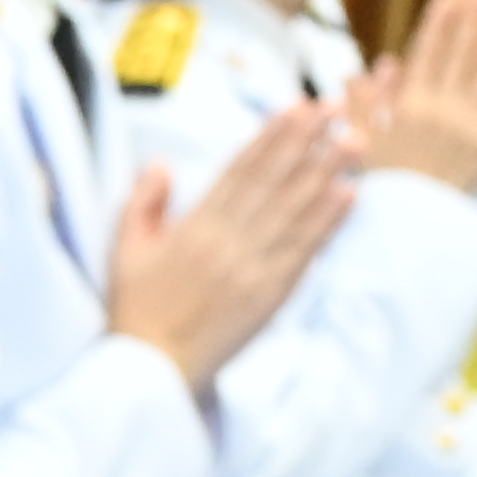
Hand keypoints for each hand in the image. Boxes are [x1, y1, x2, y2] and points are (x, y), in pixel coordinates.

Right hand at [105, 99, 357, 385]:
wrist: (153, 368)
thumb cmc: (136, 311)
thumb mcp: (124, 252)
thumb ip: (142, 204)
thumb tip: (160, 165)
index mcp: (194, 227)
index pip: (240, 171)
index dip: (270, 137)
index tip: (296, 108)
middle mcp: (229, 241)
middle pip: (275, 182)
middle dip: (307, 142)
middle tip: (335, 109)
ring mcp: (253, 268)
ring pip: (295, 211)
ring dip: (327, 173)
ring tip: (353, 141)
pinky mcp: (271, 295)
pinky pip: (304, 252)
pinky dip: (328, 223)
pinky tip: (348, 195)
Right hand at [343, 0, 476, 192]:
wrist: (412, 232)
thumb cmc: (385, 188)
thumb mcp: (366, 143)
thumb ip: (370, 103)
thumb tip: (378, 64)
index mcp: (408, 107)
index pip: (426, 55)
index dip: (441, 24)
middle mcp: (440, 110)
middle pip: (462, 54)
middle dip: (475, 18)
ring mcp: (468, 125)